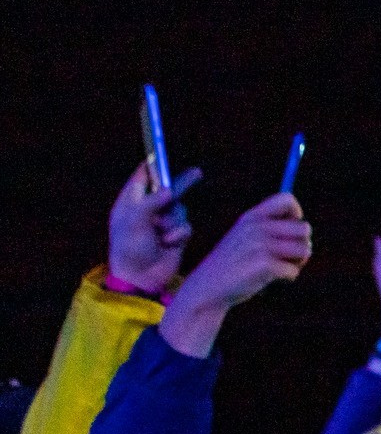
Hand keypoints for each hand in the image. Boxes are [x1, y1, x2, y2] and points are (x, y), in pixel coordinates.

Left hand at [107, 161, 197, 295]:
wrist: (141, 278)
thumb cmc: (130, 248)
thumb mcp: (134, 221)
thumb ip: (151, 202)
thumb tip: (170, 191)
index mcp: (130, 203)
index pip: (142, 179)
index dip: (153, 167)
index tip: (162, 156)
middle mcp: (147, 210)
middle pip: (167, 190)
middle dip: (181, 184)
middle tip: (197, 173)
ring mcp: (162, 223)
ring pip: (180, 210)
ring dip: (174, 222)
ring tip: (162, 234)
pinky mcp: (176, 236)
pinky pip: (186, 226)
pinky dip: (179, 234)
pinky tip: (169, 244)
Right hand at [159, 192, 312, 357]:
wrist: (207, 288)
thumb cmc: (232, 265)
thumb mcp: (245, 238)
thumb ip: (269, 230)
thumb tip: (306, 230)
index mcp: (251, 216)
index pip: (286, 199)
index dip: (297, 214)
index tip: (290, 232)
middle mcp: (256, 227)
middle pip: (305, 228)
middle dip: (302, 245)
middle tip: (289, 258)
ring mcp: (260, 245)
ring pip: (305, 250)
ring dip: (298, 263)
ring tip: (280, 268)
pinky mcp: (265, 265)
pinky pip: (293, 271)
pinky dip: (287, 278)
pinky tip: (270, 281)